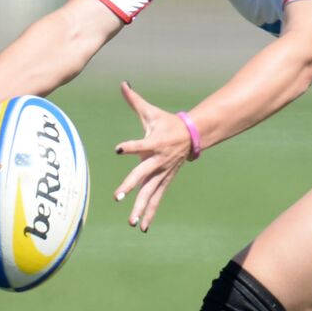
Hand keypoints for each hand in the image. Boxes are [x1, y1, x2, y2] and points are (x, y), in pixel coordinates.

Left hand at [113, 81, 194, 231]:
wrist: (193, 136)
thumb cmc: (167, 123)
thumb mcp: (151, 112)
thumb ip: (134, 100)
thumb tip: (122, 83)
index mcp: (155, 142)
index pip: (140, 144)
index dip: (130, 146)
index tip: (118, 149)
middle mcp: (158, 161)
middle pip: (143, 175)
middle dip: (131, 186)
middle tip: (118, 197)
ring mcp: (162, 173)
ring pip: (150, 193)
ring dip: (141, 207)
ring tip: (131, 222)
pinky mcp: (164, 181)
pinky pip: (156, 199)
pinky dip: (150, 213)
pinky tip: (142, 227)